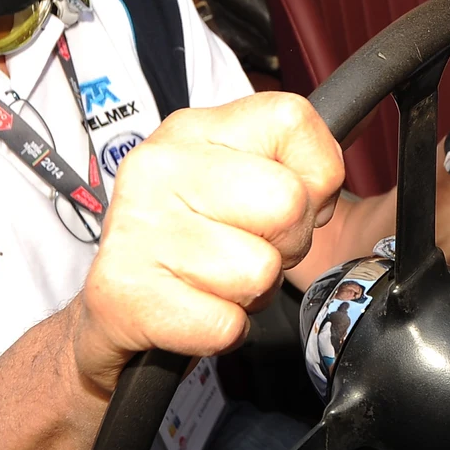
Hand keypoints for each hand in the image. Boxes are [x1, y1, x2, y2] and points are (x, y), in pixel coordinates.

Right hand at [71, 93, 344, 391]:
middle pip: (288, 202)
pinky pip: (226, 324)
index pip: (292, 120)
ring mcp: (137, 227)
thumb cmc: (188, 244)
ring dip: (251, 293)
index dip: (316, 174)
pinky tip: (194, 310)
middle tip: (249, 250)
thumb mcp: (234, 180)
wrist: (111, 312)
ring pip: (261, 271)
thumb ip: (289, 163)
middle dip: (287, 244)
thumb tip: (338, 159)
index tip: (286, 202)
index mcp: (192, 129)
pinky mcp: (124, 292)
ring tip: (214, 281)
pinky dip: (222, 330)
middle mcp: (158, 166)